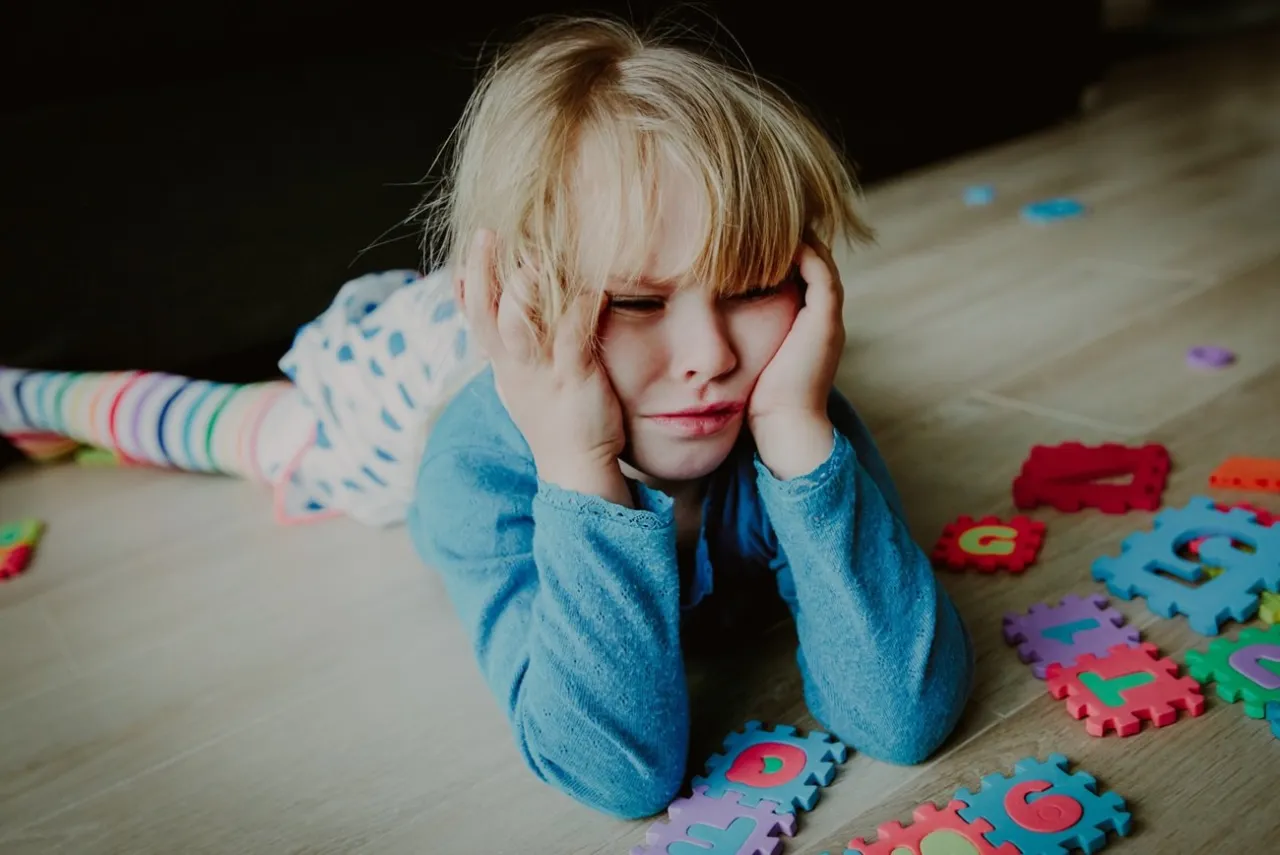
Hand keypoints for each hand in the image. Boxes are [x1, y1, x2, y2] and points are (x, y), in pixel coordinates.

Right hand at [458, 229, 631, 505]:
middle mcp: (514, 365)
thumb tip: (510, 311)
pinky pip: (572, 337)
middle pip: (486, 312)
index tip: (472, 247)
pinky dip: (580, 309)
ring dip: (523, 290)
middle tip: (487, 234)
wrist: (574, 467)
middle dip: (483, 271)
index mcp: (502, 363)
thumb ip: (513, 346)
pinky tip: (593, 289)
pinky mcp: (573, 378)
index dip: (468, 281)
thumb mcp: (522, 381)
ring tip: (533, 260)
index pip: (474, 316)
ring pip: (519, 324)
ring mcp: (542, 372)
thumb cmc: (555, 417)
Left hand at [748, 238, 845, 479]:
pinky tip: (778, 239)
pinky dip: (804, 253)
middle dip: (787, 238)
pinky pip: (821, 274)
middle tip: (761, 215)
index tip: (747, 234)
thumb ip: (734, 337)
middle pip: (811, 262)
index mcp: (804, 327)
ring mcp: (827, 319)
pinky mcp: (825, 321)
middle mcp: (821, 319)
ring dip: (796, 238)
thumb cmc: (755, 401)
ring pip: (819, 262)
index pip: (796, 275)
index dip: (776, 253)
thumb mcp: (743, 358)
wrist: (781, 427)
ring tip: (769, 217)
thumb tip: (697, 324)